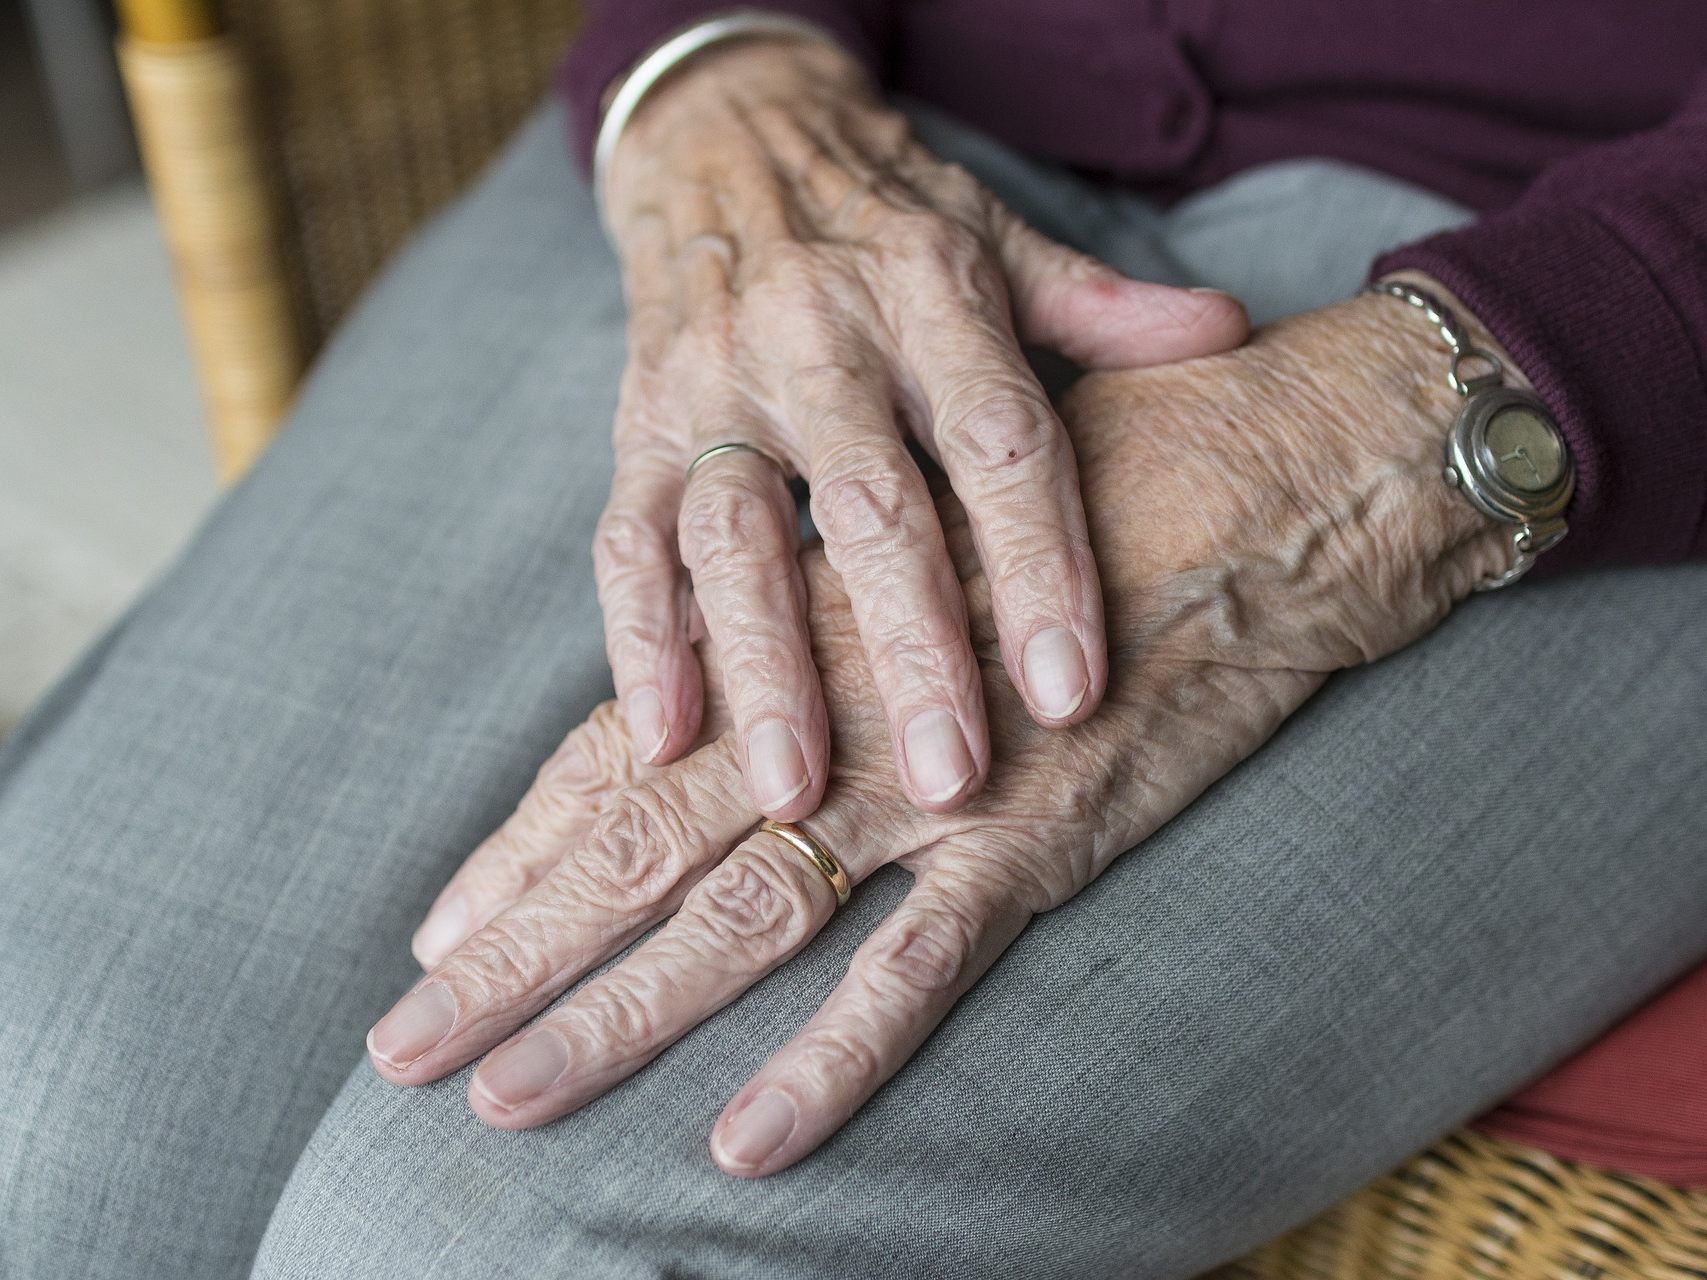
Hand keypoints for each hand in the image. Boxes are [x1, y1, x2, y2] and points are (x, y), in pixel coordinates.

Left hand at [386, 287, 1510, 1174]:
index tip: (437, 931)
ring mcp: (933, 780)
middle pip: (639, 842)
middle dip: (515, 952)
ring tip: (499, 1099)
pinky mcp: (1044, 835)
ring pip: (740, 914)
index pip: (628, 750)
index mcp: (806, 631)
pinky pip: (920, 969)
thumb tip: (774, 662)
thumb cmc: (1103, 480)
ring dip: (615, 1013)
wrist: (1275, 474)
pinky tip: (746, 1145)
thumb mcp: (944, 521)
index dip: (525, 847)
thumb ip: (852, 593)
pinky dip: (836, 1058)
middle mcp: (838, 709)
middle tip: (403, 1048)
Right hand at [594, 35, 1247, 817]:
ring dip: (766, 668)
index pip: (999, 440)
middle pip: (871, 507)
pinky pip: (628, 539)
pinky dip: (642, 639)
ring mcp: (714, 384)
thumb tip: (1228, 332)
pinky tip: (666, 736)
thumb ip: (1100, 306)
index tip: (1072, 693)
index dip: (1039, 567)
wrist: (726, 136)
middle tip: (950, 780)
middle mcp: (817, 337)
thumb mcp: (996, 240)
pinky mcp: (637, 426)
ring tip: (798, 794)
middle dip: (911, 650)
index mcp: (929, 294)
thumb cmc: (884, 216)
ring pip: (737, 536)